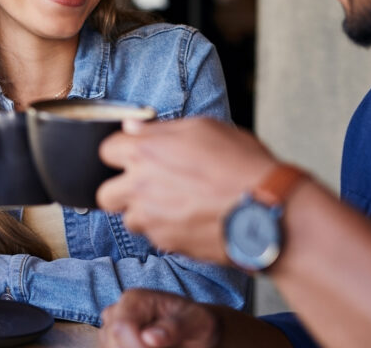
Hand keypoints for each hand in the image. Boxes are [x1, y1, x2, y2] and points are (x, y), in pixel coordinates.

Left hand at [97, 117, 276, 262]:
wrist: (266, 209)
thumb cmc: (240, 162)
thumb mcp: (204, 128)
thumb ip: (161, 128)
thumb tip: (133, 127)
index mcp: (146, 152)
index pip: (106, 150)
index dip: (120, 151)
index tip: (133, 153)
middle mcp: (140, 186)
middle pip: (104, 194)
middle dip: (120, 189)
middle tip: (144, 183)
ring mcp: (152, 219)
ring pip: (128, 219)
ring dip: (142, 212)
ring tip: (172, 203)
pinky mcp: (167, 243)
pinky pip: (154, 236)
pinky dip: (165, 229)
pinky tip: (189, 218)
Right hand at [99, 289, 218, 347]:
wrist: (196, 328)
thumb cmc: (196, 321)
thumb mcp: (195, 322)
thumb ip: (174, 328)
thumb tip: (149, 338)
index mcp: (134, 298)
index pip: (121, 327)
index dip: (135, 346)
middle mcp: (118, 311)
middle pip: (112, 342)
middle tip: (167, 347)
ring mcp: (112, 328)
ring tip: (164, 345)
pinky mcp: (114, 343)